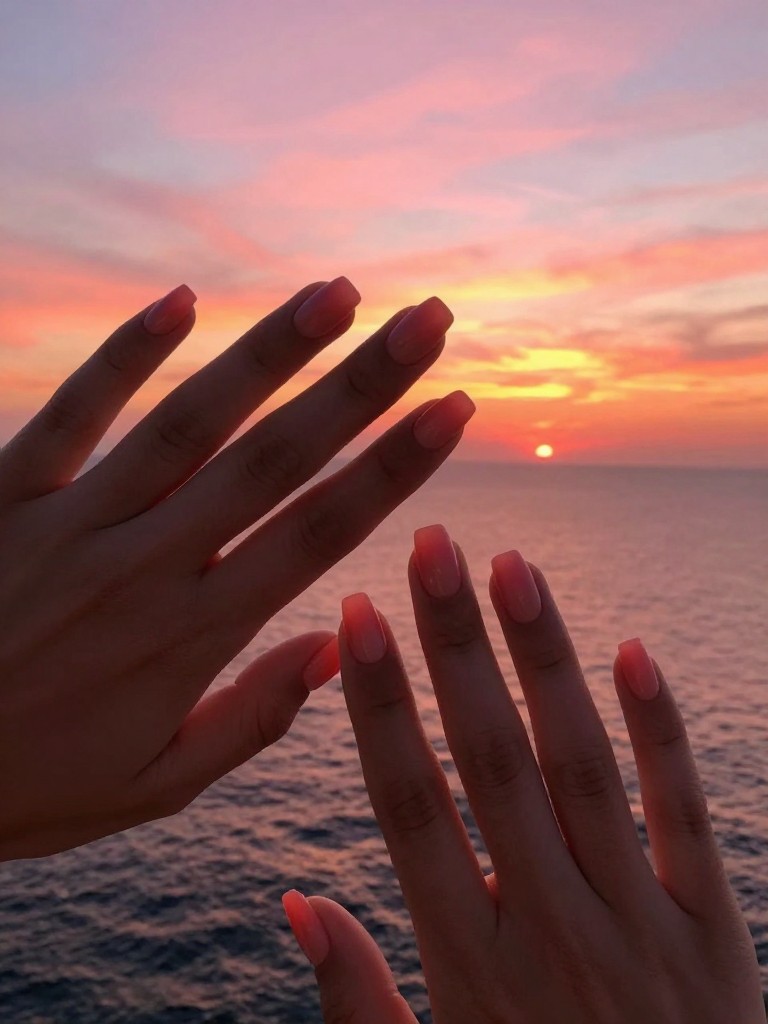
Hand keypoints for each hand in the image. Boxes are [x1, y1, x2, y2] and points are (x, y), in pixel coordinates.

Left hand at [0, 281, 474, 859]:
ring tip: (339, 293)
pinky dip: (127, 353)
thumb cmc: (26, 786)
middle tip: (429, 320)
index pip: (319, 534)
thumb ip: (250, 721)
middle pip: (275, 460)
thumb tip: (337, 648)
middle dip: (362, 385)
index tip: (452, 409)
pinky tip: (182, 298)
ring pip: (191, 422)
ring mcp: (74, 522)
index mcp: (192, 635)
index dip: (394, 468)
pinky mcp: (6, 494)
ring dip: (269, 353)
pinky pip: (74, 411)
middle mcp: (146, 566)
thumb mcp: (150, 789)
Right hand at [285, 526, 763, 1022]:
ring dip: (542, 661)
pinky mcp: (714, 935)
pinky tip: (631, 653)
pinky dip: (660, 735)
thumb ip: (355, 1001)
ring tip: (511, 567)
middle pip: (490, 762)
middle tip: (429, 547)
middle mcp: (549, 930)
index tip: (353, 619)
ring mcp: (638, 928)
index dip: (377, 706)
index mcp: (469, 966)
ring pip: (580, 768)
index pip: (409, 806)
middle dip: (453, 647)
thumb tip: (293, 905)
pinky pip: (686, 818)